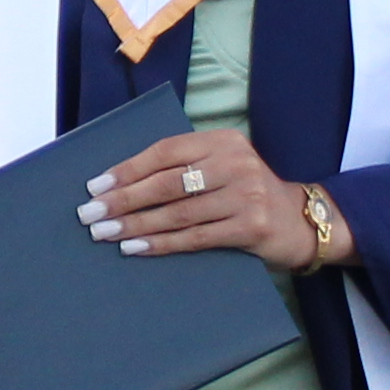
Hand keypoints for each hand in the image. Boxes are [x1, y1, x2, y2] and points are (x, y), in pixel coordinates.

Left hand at [79, 125, 332, 275]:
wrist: (300, 221)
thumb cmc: (246, 194)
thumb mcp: (222, 168)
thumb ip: (184, 169)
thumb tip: (119, 184)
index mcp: (223, 141)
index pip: (165, 151)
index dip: (127, 169)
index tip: (95, 186)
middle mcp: (236, 163)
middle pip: (167, 183)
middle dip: (123, 200)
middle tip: (89, 214)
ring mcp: (246, 194)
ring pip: (177, 212)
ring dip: (135, 225)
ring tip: (104, 234)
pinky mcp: (251, 226)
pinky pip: (195, 237)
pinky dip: (161, 244)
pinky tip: (135, 249)